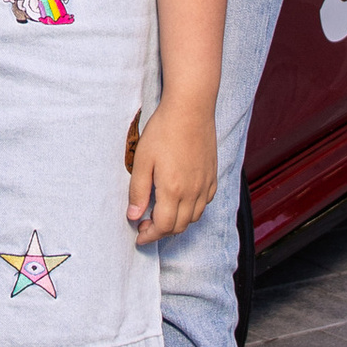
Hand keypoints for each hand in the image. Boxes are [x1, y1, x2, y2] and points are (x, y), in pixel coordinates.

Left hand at [128, 92, 216, 244]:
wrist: (190, 110)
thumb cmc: (164, 131)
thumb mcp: (142, 160)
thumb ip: (138, 191)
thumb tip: (134, 216)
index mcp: (173, 190)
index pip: (163, 226)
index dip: (149, 236)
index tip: (139, 236)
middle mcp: (193, 192)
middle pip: (179, 226)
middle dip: (161, 232)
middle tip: (145, 224)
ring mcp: (205, 185)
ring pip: (193, 217)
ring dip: (177, 222)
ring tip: (161, 213)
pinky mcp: (212, 176)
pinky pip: (205, 203)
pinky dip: (192, 210)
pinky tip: (181, 200)